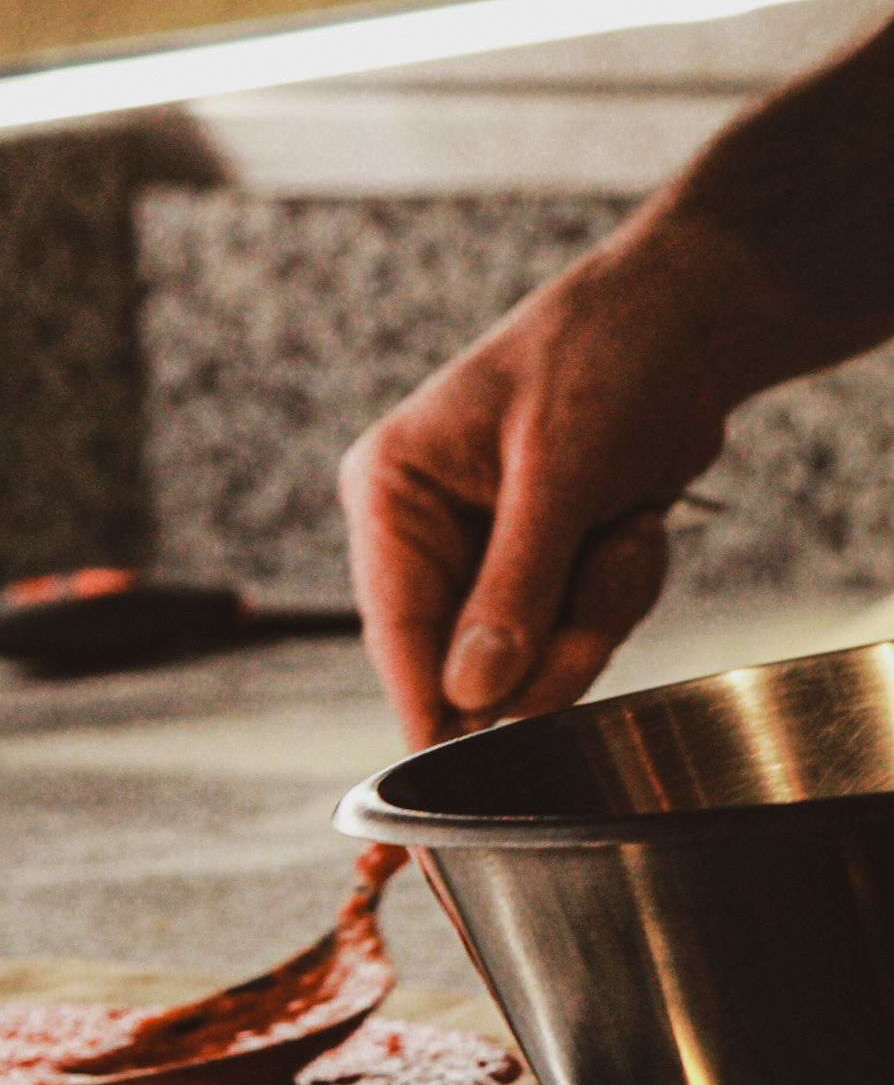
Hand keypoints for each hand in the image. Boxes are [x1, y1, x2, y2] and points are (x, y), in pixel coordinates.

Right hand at [338, 227, 736, 748]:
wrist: (692, 320)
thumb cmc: (609, 358)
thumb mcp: (560, 470)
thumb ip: (515, 587)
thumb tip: (472, 693)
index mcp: (393, 492)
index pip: (395, 629)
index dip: (429, 703)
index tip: (460, 764)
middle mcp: (424, 533)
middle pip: (468, 662)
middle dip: (553, 632)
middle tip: (605, 565)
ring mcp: (482, 558)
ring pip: (532, 657)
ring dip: (597, 606)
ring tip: (623, 522)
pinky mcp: (537, 572)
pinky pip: (575, 633)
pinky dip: (618, 590)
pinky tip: (630, 523)